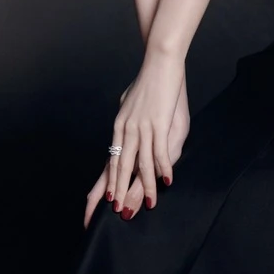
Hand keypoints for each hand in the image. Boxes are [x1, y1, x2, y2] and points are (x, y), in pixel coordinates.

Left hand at [84, 59, 188, 227]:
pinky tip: (167, 182)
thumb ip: (127, 120)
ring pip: (141, 164)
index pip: (112, 160)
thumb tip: (126, 132)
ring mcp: (142, 127)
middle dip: (120, 192)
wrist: (159, 61)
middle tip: (119, 212)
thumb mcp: (129, 103)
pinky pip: (160, 152)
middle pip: (121, 167)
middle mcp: (127, 130)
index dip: (109, 182)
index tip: (105, 201)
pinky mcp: (159, 123)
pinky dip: (164, 169)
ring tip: (149, 204)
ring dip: (145, 187)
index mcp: (119, 127)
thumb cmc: (148, 82)